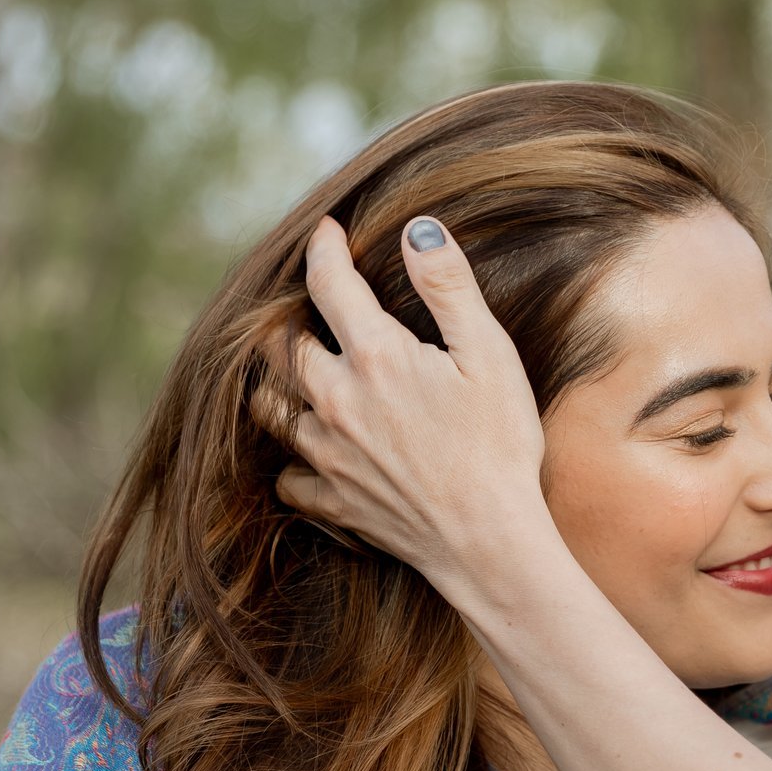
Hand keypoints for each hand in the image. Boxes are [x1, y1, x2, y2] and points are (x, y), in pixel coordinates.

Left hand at [274, 216, 557, 598]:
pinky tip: (311, 449)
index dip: (324, 248)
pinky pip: (286, 476)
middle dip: (287, 315)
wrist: (490, 541)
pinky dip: (290, 459)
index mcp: (376, 355)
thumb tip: (418, 229)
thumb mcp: (490, 355)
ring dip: (278, 383)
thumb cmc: (501, 445)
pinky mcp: (331, 501)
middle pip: (280, 343)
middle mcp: (337, 400)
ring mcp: (327, 453)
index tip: (328, 231)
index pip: (329, 282)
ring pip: (270, 406)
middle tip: (306, 305)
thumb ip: (449, 288)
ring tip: (297, 371)